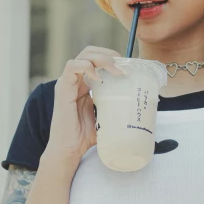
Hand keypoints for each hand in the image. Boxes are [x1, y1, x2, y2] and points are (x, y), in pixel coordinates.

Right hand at [47, 46, 123, 163]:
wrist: (69, 150)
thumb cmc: (86, 136)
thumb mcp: (107, 116)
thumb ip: (116, 107)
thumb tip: (140, 105)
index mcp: (85, 84)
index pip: (96, 58)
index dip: (112, 57)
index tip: (128, 65)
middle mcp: (75, 80)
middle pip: (90, 52)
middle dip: (109, 54)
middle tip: (123, 65)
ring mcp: (68, 82)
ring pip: (83, 55)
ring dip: (102, 59)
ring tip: (115, 71)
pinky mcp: (62, 88)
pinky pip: (71, 66)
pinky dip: (86, 67)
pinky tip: (97, 78)